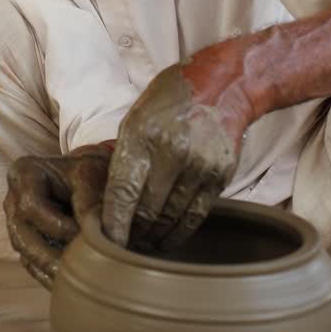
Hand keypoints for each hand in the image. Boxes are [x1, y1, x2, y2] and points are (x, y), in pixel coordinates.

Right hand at [4, 144, 110, 287]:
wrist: (91, 176)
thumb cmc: (90, 172)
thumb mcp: (93, 177)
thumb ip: (90, 202)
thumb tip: (95, 237)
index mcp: (24, 173)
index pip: (31, 206)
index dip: (56, 225)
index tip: (83, 235)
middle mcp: (14, 200)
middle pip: (22, 236)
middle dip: (49, 256)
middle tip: (76, 270)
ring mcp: (17, 224)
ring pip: (25, 255)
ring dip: (50, 270)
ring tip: (75, 281)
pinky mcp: (27, 244)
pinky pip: (33, 266)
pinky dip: (50, 277)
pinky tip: (69, 285)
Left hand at [103, 64, 243, 251]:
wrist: (224, 85)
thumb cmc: (170, 101)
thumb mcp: (136, 118)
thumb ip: (124, 157)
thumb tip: (109, 201)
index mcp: (142, 136)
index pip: (122, 193)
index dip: (113, 225)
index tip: (106, 243)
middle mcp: (171, 152)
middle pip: (146, 211)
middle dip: (131, 234)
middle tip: (121, 246)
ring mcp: (199, 166)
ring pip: (170, 218)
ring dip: (153, 237)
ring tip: (141, 244)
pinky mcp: (219, 177)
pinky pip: (194, 216)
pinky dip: (177, 232)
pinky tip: (166, 240)